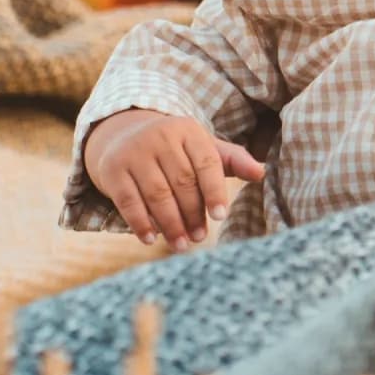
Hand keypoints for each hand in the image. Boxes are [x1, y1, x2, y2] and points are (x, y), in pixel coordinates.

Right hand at [82, 110, 265, 249]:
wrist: (123, 134)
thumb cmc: (174, 149)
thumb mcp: (201, 147)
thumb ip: (231, 160)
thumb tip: (261, 172)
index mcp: (187, 130)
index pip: (206, 162)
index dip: (214, 191)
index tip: (220, 216)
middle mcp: (160, 136)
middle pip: (181, 182)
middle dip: (192, 213)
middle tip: (200, 237)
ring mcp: (134, 152)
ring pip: (157, 194)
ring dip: (171, 224)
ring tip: (181, 244)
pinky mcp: (113, 169)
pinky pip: (129, 201)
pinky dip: (141, 223)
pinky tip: (151, 239)